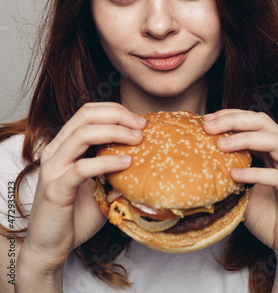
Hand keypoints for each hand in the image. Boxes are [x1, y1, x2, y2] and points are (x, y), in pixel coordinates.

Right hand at [19, 102, 145, 272]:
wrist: (49, 248)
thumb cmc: (75, 215)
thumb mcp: (98, 185)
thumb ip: (113, 169)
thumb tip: (145, 157)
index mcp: (63, 145)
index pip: (87, 112)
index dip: (114, 110)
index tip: (138, 120)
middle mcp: (54, 151)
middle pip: (85, 116)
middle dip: (117, 115)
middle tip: (142, 125)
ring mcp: (53, 169)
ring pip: (82, 134)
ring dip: (115, 132)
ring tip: (137, 139)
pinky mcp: (55, 189)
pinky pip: (82, 168)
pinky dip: (107, 162)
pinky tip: (126, 163)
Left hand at [203, 110, 277, 270]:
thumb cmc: (266, 215)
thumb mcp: (242, 187)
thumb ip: (230, 169)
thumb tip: (198, 157)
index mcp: (276, 149)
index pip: (254, 120)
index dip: (231, 115)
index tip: (206, 119)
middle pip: (264, 123)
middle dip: (234, 120)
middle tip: (209, 126)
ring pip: (275, 141)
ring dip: (245, 139)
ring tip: (220, 145)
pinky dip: (255, 173)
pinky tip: (234, 174)